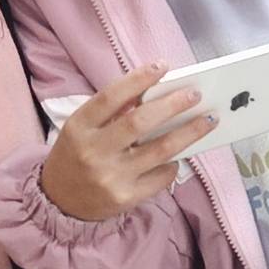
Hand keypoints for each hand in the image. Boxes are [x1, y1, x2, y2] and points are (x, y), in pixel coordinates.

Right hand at [41, 64, 216, 221]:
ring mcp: (110, 176)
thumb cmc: (77, 155)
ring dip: (190, 132)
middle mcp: (93, 151)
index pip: (110, 97)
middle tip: (194, 95)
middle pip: (140, 122)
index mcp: (79, 127)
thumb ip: (112, 110)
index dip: (138, 79)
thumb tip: (157, 89)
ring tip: (209, 120)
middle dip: (172, 105)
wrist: (59, 202)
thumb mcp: (83, 128)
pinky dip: (175, 162)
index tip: (163, 66)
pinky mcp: (126, 197)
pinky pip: (161, 176)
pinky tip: (183, 153)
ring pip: (160, 150)